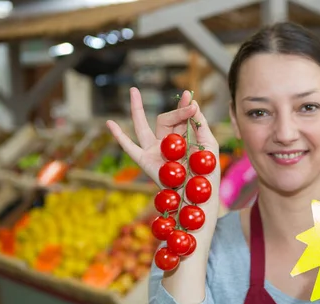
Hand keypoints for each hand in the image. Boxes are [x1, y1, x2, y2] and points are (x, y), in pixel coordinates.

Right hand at [106, 87, 221, 251]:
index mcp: (184, 140)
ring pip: (143, 125)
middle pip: (166, 120)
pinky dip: (118, 135)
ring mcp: (154, 151)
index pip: (182, 118)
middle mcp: (167, 144)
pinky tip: (109, 124)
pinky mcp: (145, 161)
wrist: (197, 196)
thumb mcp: (209, 146)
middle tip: (187, 102)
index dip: (184, 106)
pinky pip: (128, 147)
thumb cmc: (207, 174)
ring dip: (136, 108)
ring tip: (133, 91)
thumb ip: (201, 125)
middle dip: (176, 110)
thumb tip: (193, 105)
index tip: (190, 96)